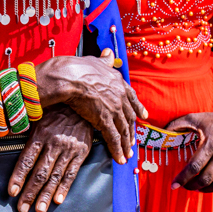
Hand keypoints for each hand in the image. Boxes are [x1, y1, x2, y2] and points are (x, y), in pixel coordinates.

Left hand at [8, 107, 92, 211]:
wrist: (83, 100)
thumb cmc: (54, 109)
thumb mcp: (36, 114)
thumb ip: (22, 126)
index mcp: (39, 134)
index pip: (26, 160)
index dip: (18, 177)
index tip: (11, 192)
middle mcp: (53, 144)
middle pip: (39, 173)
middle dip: (30, 193)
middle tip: (22, 209)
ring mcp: (68, 149)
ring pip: (55, 176)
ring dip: (46, 195)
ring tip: (39, 211)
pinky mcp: (81, 153)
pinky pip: (72, 172)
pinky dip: (65, 187)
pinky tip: (58, 200)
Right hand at [37, 49, 146, 163]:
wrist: (70, 77)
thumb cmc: (79, 68)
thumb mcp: (96, 61)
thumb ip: (104, 60)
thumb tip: (109, 52)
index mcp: (119, 83)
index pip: (131, 98)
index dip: (137, 108)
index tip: (142, 116)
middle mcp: (120, 97)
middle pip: (129, 118)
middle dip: (131, 131)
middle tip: (132, 141)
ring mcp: (114, 110)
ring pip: (123, 130)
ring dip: (126, 143)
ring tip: (127, 153)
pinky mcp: (105, 120)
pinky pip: (113, 138)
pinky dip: (117, 150)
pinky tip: (120, 158)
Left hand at [168, 101, 212, 200]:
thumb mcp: (194, 118)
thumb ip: (177, 124)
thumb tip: (162, 131)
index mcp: (210, 144)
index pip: (194, 167)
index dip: (182, 178)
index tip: (173, 185)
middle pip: (206, 178)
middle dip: (192, 186)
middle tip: (185, 186)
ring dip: (206, 190)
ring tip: (197, 189)